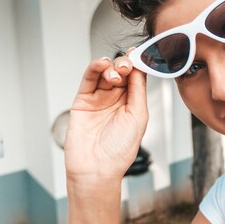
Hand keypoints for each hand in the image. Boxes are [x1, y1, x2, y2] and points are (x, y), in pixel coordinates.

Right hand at [64, 52, 148, 184]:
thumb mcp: (138, 117)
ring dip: (112, 67)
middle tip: (128, 65)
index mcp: (133, 103)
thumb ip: (138, 91)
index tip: (142, 54)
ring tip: (117, 71)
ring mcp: (99, 99)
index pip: (136, 78)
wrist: (97, 169)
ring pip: (105, 73)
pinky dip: (95, 68)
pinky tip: (102, 63)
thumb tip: (140, 68)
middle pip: (121, 72)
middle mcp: (116, 99)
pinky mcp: (82, 100)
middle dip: (126, 65)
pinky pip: (89, 80)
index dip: (139, 65)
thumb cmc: (120, 149)